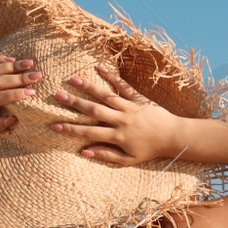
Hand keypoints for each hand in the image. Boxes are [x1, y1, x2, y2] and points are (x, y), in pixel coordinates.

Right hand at [50, 64, 186, 163]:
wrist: (173, 137)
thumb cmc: (150, 150)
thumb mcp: (128, 159)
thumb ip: (106, 155)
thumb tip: (84, 151)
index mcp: (117, 136)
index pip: (88, 132)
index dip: (70, 129)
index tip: (54, 125)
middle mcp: (121, 120)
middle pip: (93, 110)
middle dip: (74, 103)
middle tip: (57, 95)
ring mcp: (129, 107)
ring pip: (105, 95)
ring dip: (88, 87)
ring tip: (72, 79)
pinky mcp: (138, 98)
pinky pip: (123, 86)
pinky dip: (111, 76)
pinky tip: (99, 68)